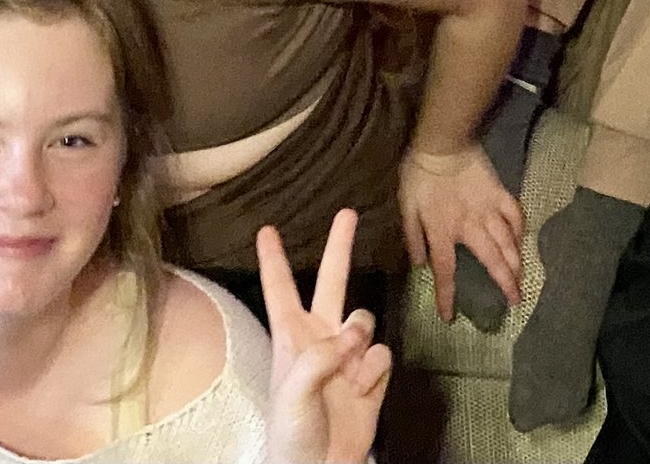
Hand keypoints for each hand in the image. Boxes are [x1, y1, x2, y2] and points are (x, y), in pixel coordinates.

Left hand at [260, 209, 393, 463]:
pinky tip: (362, 388)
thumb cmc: (290, 435)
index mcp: (290, 338)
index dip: (274, 259)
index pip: (281, 289)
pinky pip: (382, 354)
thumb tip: (349, 338)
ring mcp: (347, 357)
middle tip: (348, 213)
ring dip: (361, 335)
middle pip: (332, 282)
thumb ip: (318, 358)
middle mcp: (319, 340)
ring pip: (364, 318)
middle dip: (339, 247)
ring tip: (349, 366)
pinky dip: (374, 369)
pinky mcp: (370, 377)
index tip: (267, 230)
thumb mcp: (291, 392)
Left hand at [399, 143, 522, 323]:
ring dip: (517, 263)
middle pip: (491, 261)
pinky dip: (521, 230)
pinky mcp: (500, 194)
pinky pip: (515, 215)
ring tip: (523, 279)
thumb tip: (419, 264)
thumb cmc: (420, 174)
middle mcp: (470, 227)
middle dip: (505, 283)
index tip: (449, 317)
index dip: (447, 296)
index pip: (445, 271)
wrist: (443, 143)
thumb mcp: (406, 207)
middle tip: (515, 301)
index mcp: (443, 232)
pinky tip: (522, 240)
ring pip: (508, 242)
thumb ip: (412, 237)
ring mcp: (488, 210)